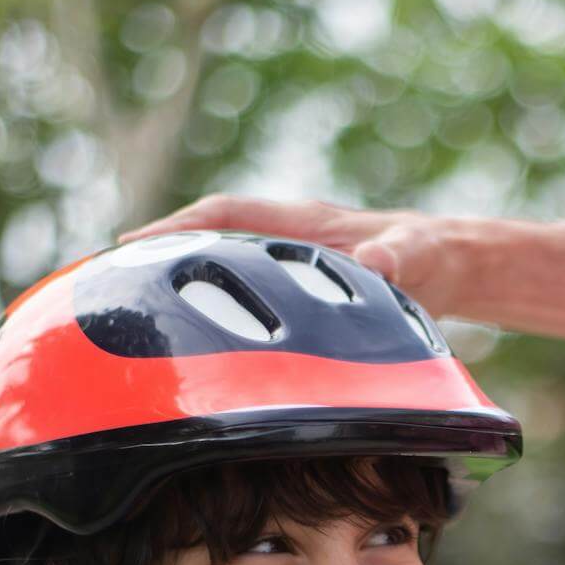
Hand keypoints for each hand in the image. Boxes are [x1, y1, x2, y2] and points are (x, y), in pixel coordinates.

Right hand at [120, 197, 475, 316]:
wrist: (457, 267)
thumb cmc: (436, 255)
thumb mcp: (420, 256)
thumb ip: (399, 258)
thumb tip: (376, 263)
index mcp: (306, 222)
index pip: (228, 214)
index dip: (178, 227)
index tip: (130, 245)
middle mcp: (290, 236)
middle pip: (210, 239)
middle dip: (161, 257)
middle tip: (107, 285)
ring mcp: (293, 263)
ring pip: (226, 270)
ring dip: (184, 287)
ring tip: (133, 319)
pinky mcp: (302, 290)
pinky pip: (249, 299)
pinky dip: (219, 315)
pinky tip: (195, 349)